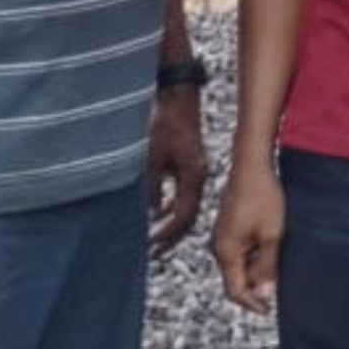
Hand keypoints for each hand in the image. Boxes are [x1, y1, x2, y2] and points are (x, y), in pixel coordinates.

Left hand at [146, 86, 209, 256]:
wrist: (178, 97)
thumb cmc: (164, 122)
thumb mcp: (151, 157)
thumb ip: (150, 188)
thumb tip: (150, 215)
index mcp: (193, 178)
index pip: (184, 217)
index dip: (168, 235)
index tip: (152, 248)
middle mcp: (198, 178)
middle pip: (188, 216)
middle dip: (171, 235)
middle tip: (154, 252)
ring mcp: (195, 171)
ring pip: (186, 206)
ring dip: (171, 222)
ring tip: (155, 237)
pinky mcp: (189, 164)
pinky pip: (183, 193)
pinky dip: (171, 206)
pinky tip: (159, 211)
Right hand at [210, 163, 284, 313]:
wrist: (251, 165)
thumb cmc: (263, 197)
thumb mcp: (272, 235)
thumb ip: (267, 267)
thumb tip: (264, 294)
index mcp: (226, 251)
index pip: (235, 291)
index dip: (252, 303)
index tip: (270, 309)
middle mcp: (219, 247)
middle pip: (235, 280)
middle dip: (255, 289)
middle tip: (280, 289)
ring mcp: (222, 237)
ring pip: (239, 266)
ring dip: (257, 272)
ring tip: (279, 266)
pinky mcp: (228, 228)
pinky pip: (240, 252)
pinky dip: (254, 258)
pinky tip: (271, 250)